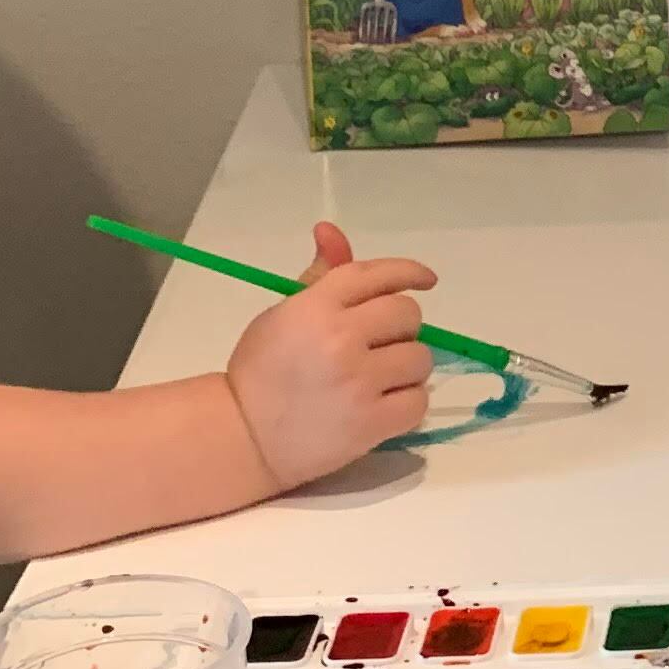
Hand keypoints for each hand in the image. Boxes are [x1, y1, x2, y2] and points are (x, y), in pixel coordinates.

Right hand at [223, 222, 436, 490]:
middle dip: (400, 325)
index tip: (425, 279)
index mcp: (315, 307)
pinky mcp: (372, 423)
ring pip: (420, 357)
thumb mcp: (282, 316)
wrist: (243, 439)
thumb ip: (319, 277)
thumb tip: (330, 230)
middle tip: (379, 343)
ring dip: (406, 364)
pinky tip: (384, 403)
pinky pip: (419, 400)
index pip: (376, 275)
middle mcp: (341, 338)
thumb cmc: (260, 373)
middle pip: (407, 313)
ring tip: (379, 377)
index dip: (408, 271)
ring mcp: (359, 382)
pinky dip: (408, 401)